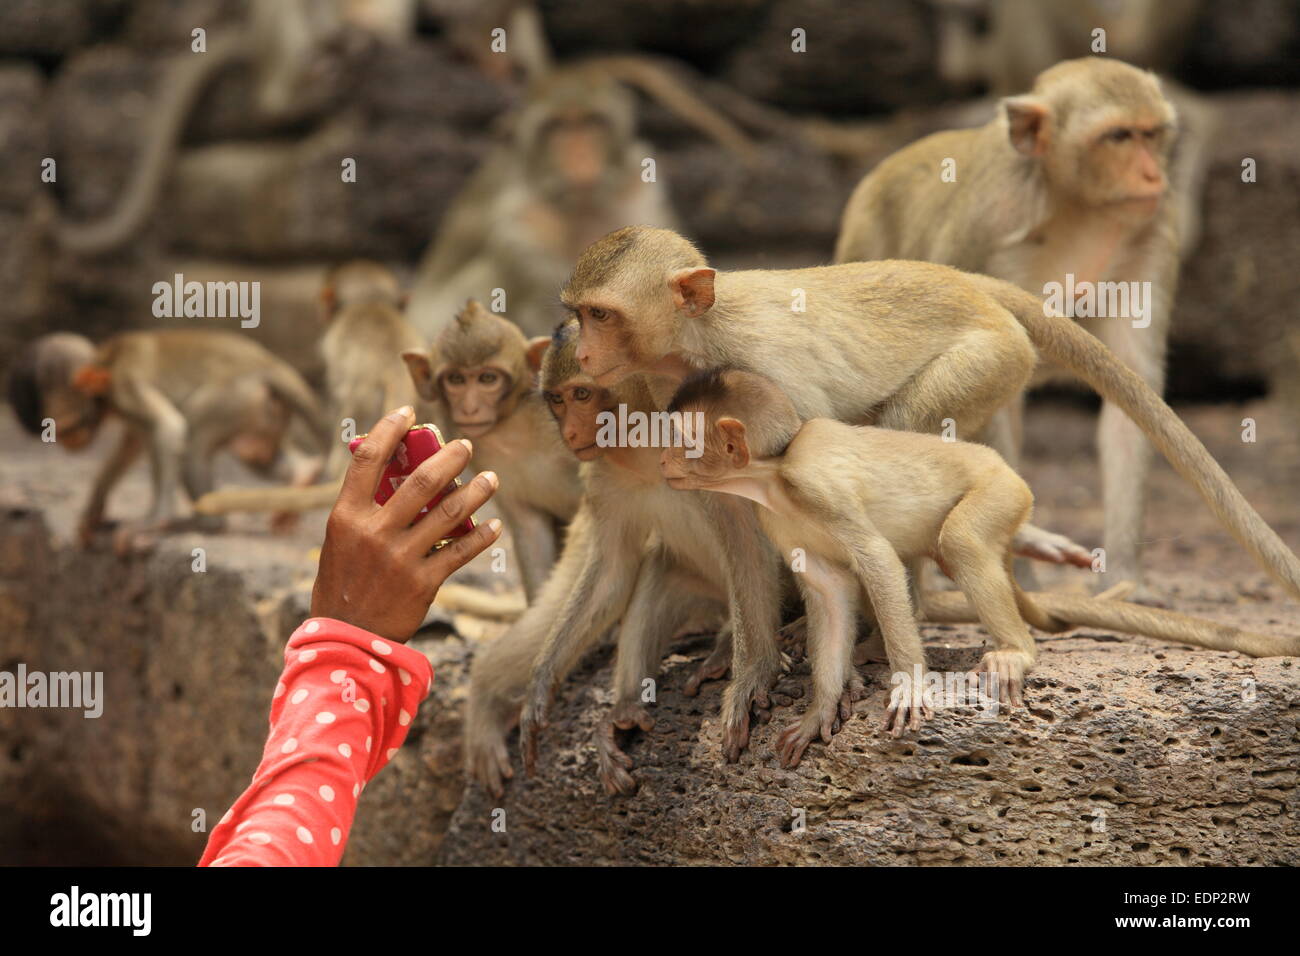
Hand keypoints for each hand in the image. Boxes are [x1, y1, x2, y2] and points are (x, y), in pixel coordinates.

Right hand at [310, 406, 502, 641]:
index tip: (408, 412)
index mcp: (346, 517)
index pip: (367, 459)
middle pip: (421, 480)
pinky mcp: (423, 582)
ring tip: (491, 478)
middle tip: (465, 445)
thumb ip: (364, 510)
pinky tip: (493, 525)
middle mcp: (374, 532)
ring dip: (476, 491)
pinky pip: (461, 552)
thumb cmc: (342, 585)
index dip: (389, 429)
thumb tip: (394, 473)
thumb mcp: (339, 542)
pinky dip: (481, 536)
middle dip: (449, 456)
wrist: (345, 640)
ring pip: (450, 513)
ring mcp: (401, 558)